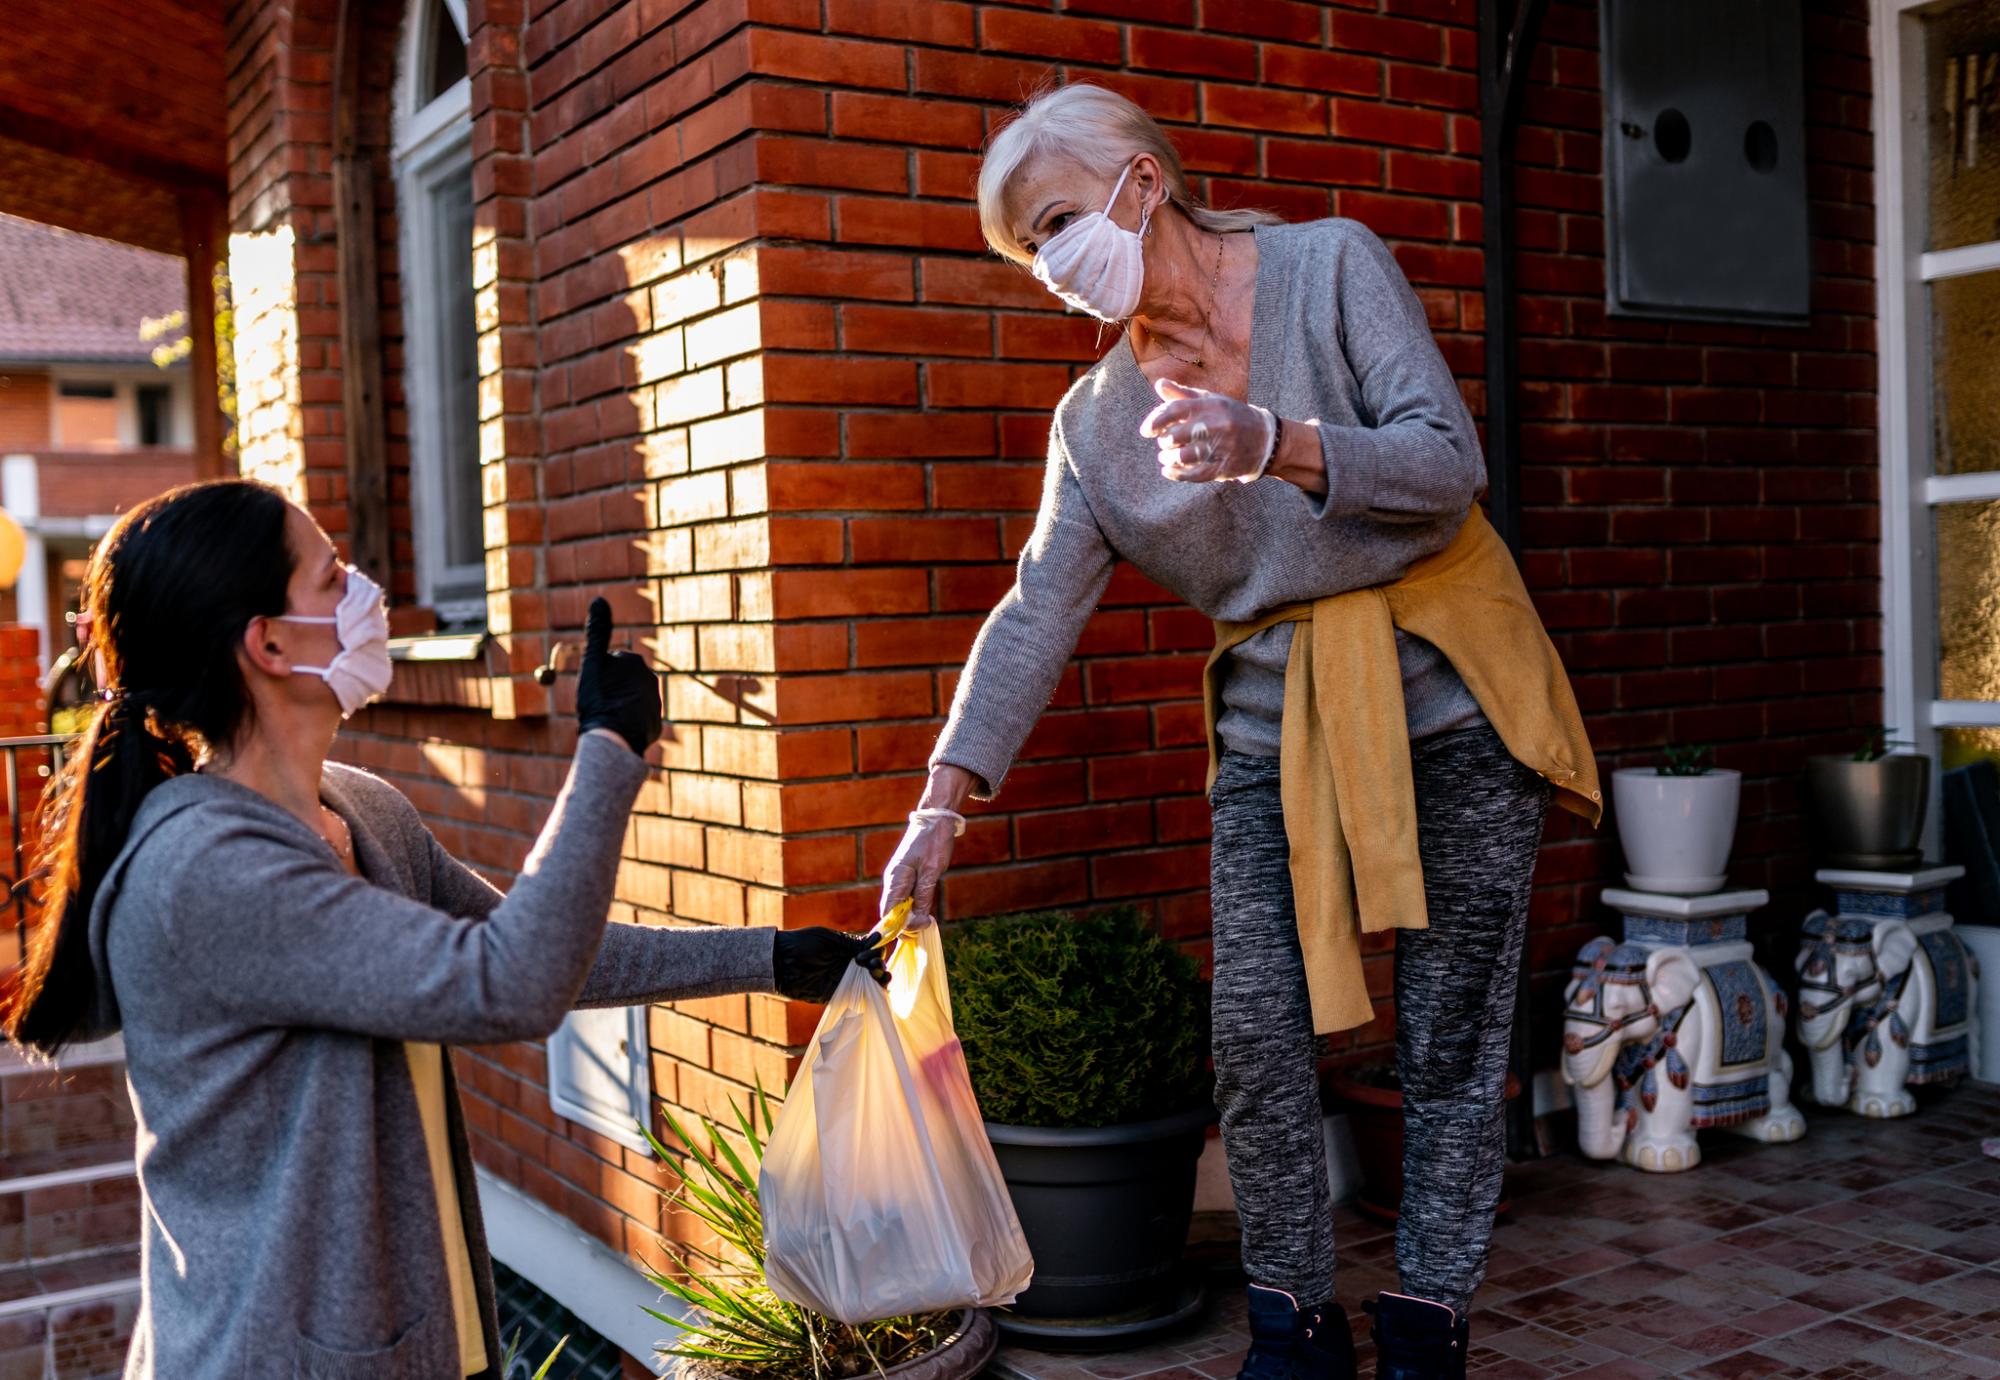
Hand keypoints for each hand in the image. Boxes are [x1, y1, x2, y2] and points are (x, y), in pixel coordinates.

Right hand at [574, 597, 661, 755]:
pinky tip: (618, 730)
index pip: (608, 665)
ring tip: (608, 717)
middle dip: (609, 690)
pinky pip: (635, 720)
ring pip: (627, 700)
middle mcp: (650, 679)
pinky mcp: (654, 724)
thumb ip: (597, 633)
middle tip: (599, 704)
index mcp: (634, 662)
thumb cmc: (599, 699)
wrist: (614, 738)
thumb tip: (599, 599)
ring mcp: (654, 702)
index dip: (597, 677)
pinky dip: (625, 723)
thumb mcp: (592, 663)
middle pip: (619, 682)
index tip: (594, 689)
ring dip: (617, 706)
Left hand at [773, 928, 888, 1002]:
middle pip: (875, 969)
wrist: (780, 963)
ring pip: (870, 985)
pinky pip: (857, 999)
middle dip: (881, 968)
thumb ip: (853, 943)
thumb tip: (878, 937)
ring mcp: (844, 981)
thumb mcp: (829, 939)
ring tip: (879, 980)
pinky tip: (875, 994)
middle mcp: (849, 966)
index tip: (868, 955)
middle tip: (874, 968)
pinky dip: (869, 998)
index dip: (877, 953)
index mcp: (849, 949)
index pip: (873, 952)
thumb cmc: (802, 944)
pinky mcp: (837, 996)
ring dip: (880, 983)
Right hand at [879, 807, 962, 931]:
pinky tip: (924, 910)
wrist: (936, 819)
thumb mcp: (931, 872)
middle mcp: (892, 880)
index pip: (888, 914)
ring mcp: (898, 878)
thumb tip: (916, 923)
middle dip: (905, 925)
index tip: (915, 934)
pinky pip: (906, 897)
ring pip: (899, 906)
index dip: (898, 929)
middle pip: (892, 913)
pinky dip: (914, 906)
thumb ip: (923, 898)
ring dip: (911, 916)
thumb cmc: (933, 842)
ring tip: (926, 921)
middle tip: (925, 927)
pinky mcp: (906, 876)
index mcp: (894, 880)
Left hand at [1140, 377, 1277, 483]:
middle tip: (1165, 443)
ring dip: (1169, 459)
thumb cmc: (1231, 416)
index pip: (1175, 410)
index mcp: (1210, 406)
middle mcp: (1215, 425)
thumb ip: (1183, 395)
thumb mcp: (1211, 401)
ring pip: (1183, 457)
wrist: (1266, 439)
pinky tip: (1168, 471)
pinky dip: (1176, 474)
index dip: (1156, 420)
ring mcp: (1220, 448)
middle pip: (1176, 436)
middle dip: (1164, 441)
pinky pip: (1194, 475)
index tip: (1146, 431)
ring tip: (1166, 457)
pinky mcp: (1223, 468)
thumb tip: (1159, 384)